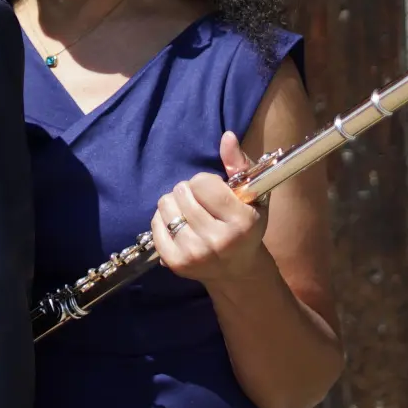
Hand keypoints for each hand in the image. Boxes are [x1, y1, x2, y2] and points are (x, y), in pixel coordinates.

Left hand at [151, 131, 268, 286]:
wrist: (237, 271)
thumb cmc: (246, 226)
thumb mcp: (252, 195)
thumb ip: (239, 164)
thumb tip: (227, 136)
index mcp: (241, 222)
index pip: (202, 183)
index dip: (205, 182)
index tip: (214, 192)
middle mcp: (218, 241)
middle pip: (181, 192)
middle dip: (189, 192)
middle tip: (201, 204)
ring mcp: (195, 254)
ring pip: (165, 206)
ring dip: (174, 203)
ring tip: (189, 213)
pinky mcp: (176, 264)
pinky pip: (155, 225)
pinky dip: (162, 219)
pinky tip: (178, 226)